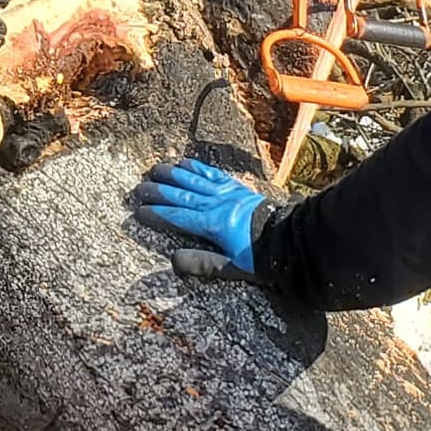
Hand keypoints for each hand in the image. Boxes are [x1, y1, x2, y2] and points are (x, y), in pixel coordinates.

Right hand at [131, 157, 266, 275]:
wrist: (291, 240)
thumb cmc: (262, 258)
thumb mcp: (233, 268)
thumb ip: (203, 264)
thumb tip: (173, 259)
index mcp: (215, 226)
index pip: (179, 218)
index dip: (158, 214)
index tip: (139, 211)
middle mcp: (218, 205)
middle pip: (182, 195)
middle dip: (159, 191)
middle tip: (139, 188)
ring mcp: (228, 193)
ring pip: (195, 180)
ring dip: (173, 174)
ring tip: (154, 169)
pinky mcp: (237, 188)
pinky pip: (212, 174)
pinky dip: (197, 167)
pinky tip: (185, 162)